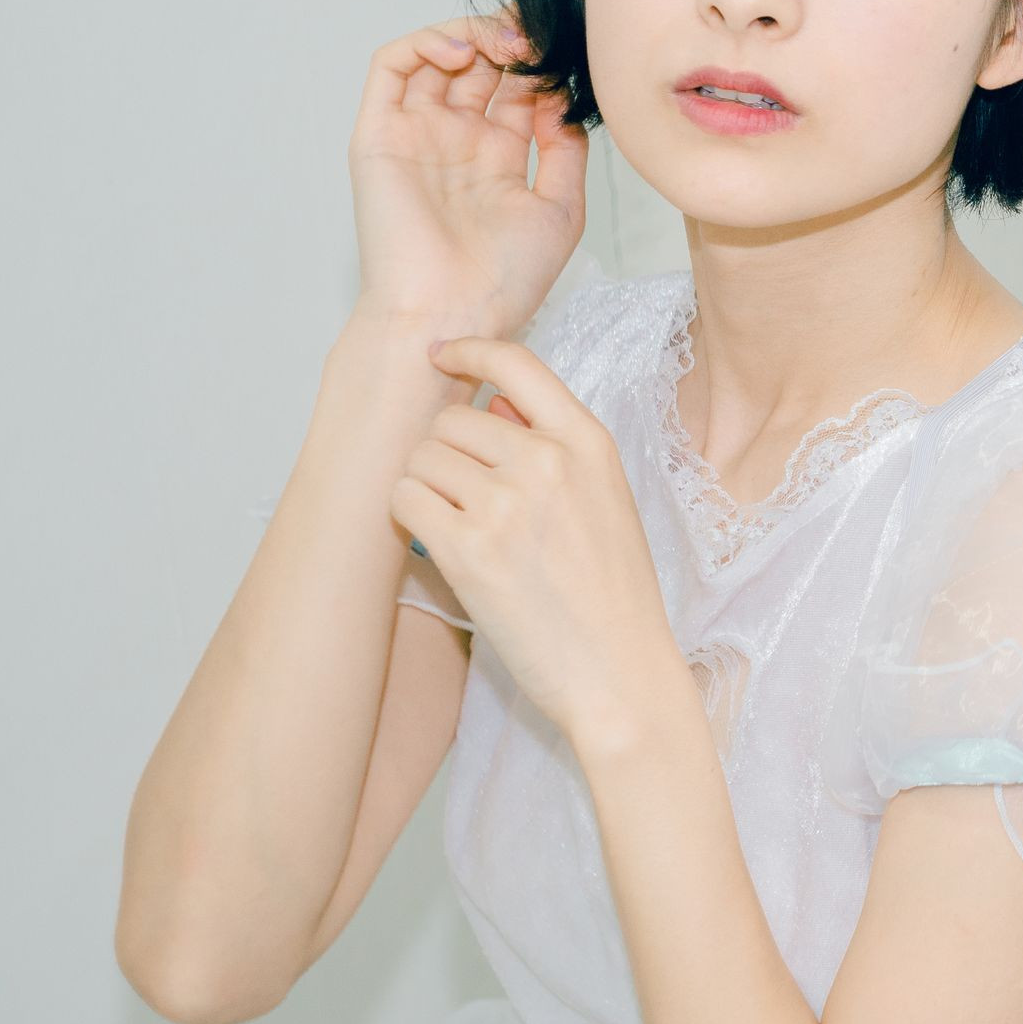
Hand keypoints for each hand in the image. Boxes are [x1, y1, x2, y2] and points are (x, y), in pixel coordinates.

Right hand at [351, 17, 583, 342]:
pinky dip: (424, 43)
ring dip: (474, 33)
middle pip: (482, 66)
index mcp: (498, 159)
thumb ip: (565, 150)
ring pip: (437, 57)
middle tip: (540, 32)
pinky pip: (390, 68)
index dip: (544, 65)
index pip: (519, 89)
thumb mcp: (560, 209)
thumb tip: (563, 98)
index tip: (570, 54)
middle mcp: (457, 142)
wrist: (450, 314)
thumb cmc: (505, 280)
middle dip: (513, 40)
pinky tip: (464, 53)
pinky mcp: (380, 134)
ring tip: (508, 42)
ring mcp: (418, 135)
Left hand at [389, 337, 688, 744]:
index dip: (469, 351)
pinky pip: (404, 500)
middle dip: (445, 455)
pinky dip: (408, 520)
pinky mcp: (468, 549)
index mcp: (587, 443)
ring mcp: (506, 503)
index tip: (442, 358)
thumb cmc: (614, 595)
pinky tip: (437, 545)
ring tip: (457, 529)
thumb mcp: (606, 500)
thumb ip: (553, 445)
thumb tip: (491, 402)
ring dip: (425, 490)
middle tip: (462, 500)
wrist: (619, 671)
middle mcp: (546, 461)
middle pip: (450, 420)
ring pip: (421, 459)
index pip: (516, 363)